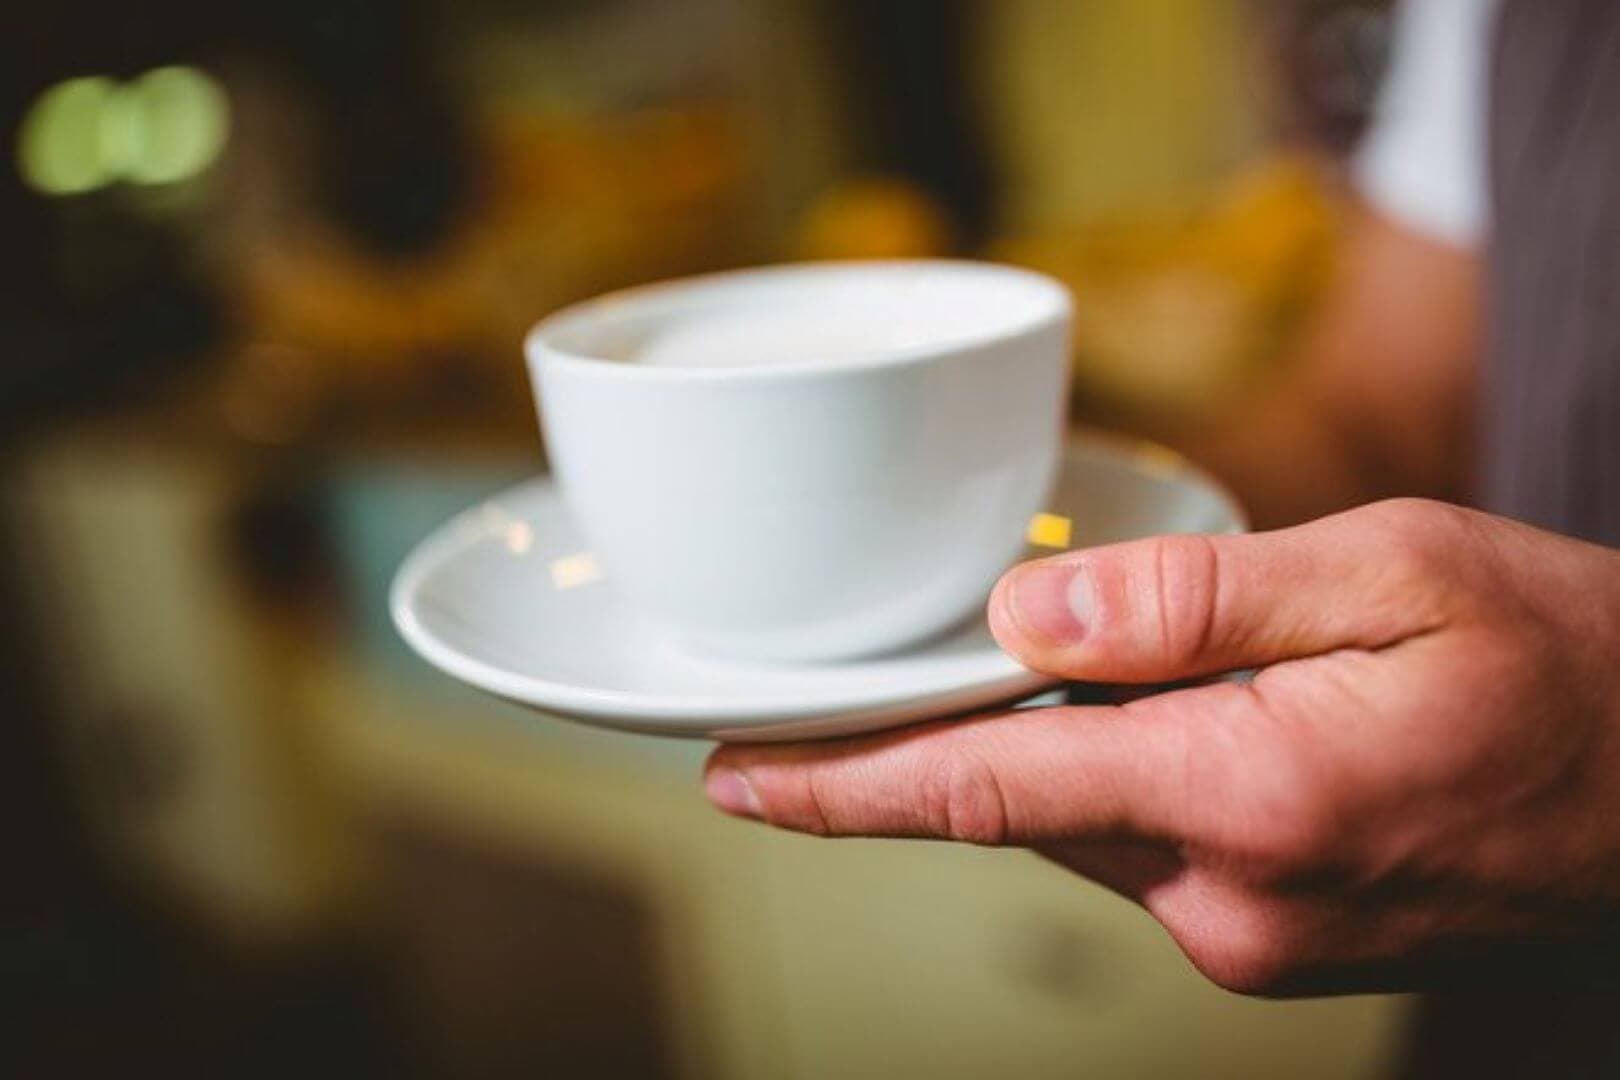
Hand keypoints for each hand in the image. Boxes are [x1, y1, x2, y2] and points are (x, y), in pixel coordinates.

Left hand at [703, 499, 1619, 993]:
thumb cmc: (1563, 659)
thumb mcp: (1387, 570)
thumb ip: (1188, 601)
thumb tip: (1025, 622)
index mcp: (1251, 794)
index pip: (984, 791)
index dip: (839, 787)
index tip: (733, 779)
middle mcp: (1234, 896)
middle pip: (1026, 800)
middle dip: (966, 728)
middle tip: (941, 652)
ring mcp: (1257, 936)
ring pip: (1088, 820)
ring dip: (1072, 745)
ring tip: (1150, 661)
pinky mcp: (1277, 940)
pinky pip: (1152, 845)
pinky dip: (1132, 777)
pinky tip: (1200, 718)